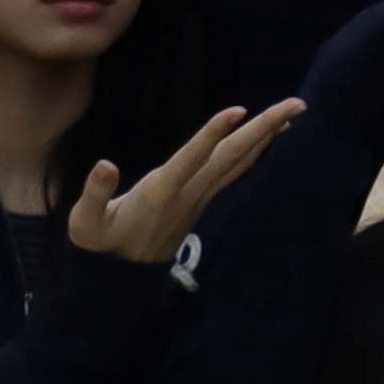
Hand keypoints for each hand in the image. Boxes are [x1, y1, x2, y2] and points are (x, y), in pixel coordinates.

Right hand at [65, 100, 300, 267]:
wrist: (121, 279)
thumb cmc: (100, 244)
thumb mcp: (85, 223)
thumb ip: (95, 193)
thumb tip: (105, 164)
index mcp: (161, 191)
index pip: (191, 158)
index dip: (212, 134)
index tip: (238, 110)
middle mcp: (187, 191)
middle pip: (231, 155)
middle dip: (264, 127)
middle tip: (297, 103)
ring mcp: (198, 196)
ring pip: (238, 162)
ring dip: (266, 136)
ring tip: (293, 113)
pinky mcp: (200, 200)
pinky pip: (234, 170)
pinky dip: (253, 151)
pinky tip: (266, 139)